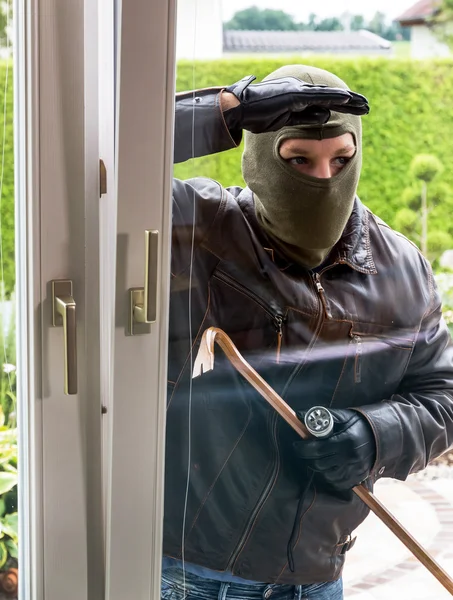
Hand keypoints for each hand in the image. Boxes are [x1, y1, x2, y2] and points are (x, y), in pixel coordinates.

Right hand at [222, 75, 369, 133]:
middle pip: (331, 96)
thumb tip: (326, 115)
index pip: (325, 101)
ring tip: (365, 104)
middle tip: (368, 106)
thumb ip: (305, 117)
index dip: (342, 105)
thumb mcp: (286, 120)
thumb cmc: (257, 117)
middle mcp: (300, 91)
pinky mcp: (293, 96)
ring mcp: (297, 92)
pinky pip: (317, 97)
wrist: (239, 110)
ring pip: (328, 95)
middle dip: (351, 102)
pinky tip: (348, 99)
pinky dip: (333, 98)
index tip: (357, 110)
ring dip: (348, 100)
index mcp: (297, 97)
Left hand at [293, 408, 375, 490]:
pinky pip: (337, 483)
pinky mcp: (357, 478)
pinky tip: (327, 467)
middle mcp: (349, 457)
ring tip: (315, 458)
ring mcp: (354, 470)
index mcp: (345, 441)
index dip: (302, 449)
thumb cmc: (359, 424)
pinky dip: (328, 477)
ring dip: (317, 467)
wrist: (381, 436)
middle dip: (307, 458)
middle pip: (319, 464)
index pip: (317, 449)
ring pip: (326, 475)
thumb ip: (322, 416)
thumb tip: (300, 414)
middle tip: (303, 451)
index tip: (296, 445)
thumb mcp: (343, 416)